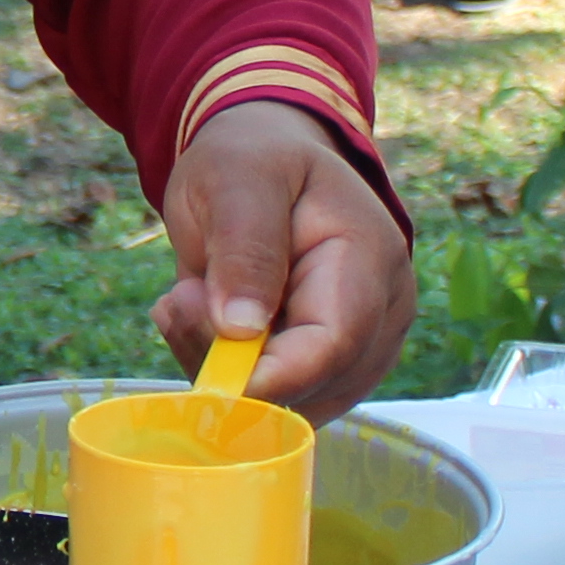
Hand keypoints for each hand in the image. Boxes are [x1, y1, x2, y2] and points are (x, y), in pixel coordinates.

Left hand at [155, 99, 416, 415]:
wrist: (267, 160)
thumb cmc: (254, 160)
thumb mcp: (237, 180)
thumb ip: (243, 248)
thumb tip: (240, 328)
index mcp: (370, 258)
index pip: (333, 345)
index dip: (267, 376)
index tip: (204, 368)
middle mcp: (384, 311)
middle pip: (313, 385)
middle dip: (232, 365)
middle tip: (180, 299)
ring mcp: (365, 344)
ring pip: (293, 404)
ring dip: (224, 369)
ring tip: (192, 296)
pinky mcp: (333, 366)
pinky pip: (280, 400)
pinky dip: (229, 374)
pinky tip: (206, 320)